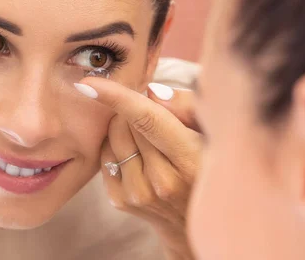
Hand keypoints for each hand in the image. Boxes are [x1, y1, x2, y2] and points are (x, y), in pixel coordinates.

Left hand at [75, 79, 201, 259]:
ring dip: (123, 126)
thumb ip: (187, 106)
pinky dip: (115, 145)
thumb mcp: (215, 131)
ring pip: (112, 138)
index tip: (89, 82)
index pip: (147, 120)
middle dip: (134, 107)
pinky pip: (104, 156)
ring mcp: (139, 194)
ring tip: (148, 136)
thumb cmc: (212, 165)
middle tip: (156, 114)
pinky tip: (136, 152)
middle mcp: (162, 182)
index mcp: (190, 160)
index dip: (117, 97)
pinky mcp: (121, 201)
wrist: (200, 220)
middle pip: (126, 124)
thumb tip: (150, 92)